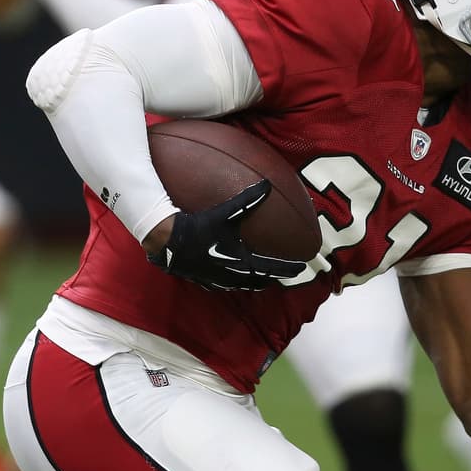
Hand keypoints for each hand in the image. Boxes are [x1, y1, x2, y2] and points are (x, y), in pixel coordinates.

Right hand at [146, 180, 306, 290]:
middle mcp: (233, 275)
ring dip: (257, 281)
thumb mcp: (225, 213)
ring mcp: (218, 281)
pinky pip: (227, 285)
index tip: (302, 268)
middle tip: (285, 273)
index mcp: (242, 262)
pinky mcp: (205, 281)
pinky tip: (235, 275)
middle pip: (261, 281)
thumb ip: (247, 201)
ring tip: (264, 275)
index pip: (273, 268)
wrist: (167, 242)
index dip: (289, 268)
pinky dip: (238, 281)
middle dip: (274, 277)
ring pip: (244, 285)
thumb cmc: (197, 227)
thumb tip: (266, 185)